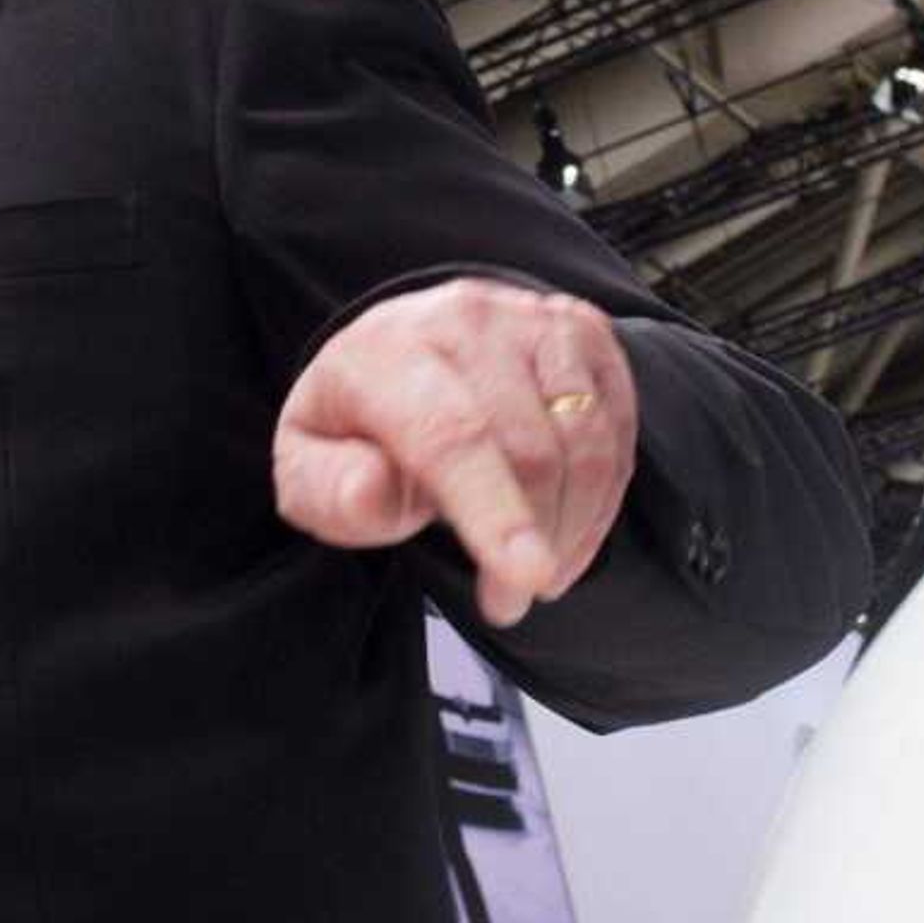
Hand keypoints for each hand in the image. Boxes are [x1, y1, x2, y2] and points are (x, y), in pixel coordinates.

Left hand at [272, 278, 639, 624]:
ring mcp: (535, 321)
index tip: (525, 578)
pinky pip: (616, 431)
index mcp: (388, 353)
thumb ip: (328, 490)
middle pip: (529, 447)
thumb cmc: (360, 425)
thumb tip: (371, 494)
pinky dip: (601, 502)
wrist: (407, 350)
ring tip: (538, 573)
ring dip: (573, 527)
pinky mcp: (585, 334)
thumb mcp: (307, 466)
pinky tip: (568, 534)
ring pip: (586, 440)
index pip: (452, 435)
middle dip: (534, 540)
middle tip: (508, 601)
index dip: (494, 511)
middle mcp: (468, 321)